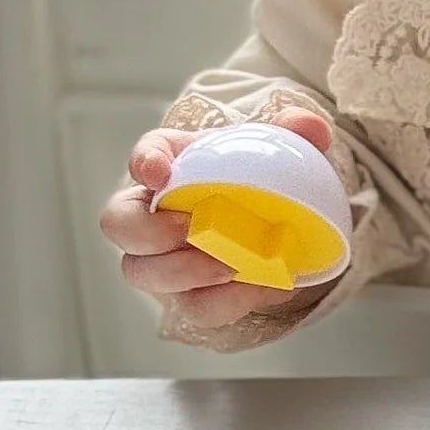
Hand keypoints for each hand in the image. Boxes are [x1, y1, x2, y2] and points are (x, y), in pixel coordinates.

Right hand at [99, 110, 339, 340]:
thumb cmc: (260, 180)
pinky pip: (194, 305)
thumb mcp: (277, 151)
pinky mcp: (190, 294)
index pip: (143, 155)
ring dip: (182, 271)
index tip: (159, 171)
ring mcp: (164, 258)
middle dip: (147, 229)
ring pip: (141, 271)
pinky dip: (225, 300)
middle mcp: (153, 212)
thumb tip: (309, 125)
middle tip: (189, 228)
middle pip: (119, 223)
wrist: (280, 226)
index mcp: (172, 165)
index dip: (144, 162)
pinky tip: (258, 287)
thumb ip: (292, 133)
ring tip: (227, 266)